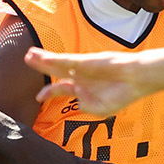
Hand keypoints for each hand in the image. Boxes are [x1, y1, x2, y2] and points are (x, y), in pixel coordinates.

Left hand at [26, 48, 152, 114]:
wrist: (136, 81)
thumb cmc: (122, 94)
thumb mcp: (100, 109)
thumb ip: (86, 107)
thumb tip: (77, 103)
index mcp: (83, 88)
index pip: (61, 88)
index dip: (49, 92)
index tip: (38, 97)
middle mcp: (80, 76)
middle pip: (56, 70)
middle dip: (41, 66)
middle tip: (28, 59)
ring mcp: (82, 68)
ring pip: (58, 62)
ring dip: (43, 58)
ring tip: (29, 54)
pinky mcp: (85, 62)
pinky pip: (66, 60)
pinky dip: (53, 59)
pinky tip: (43, 57)